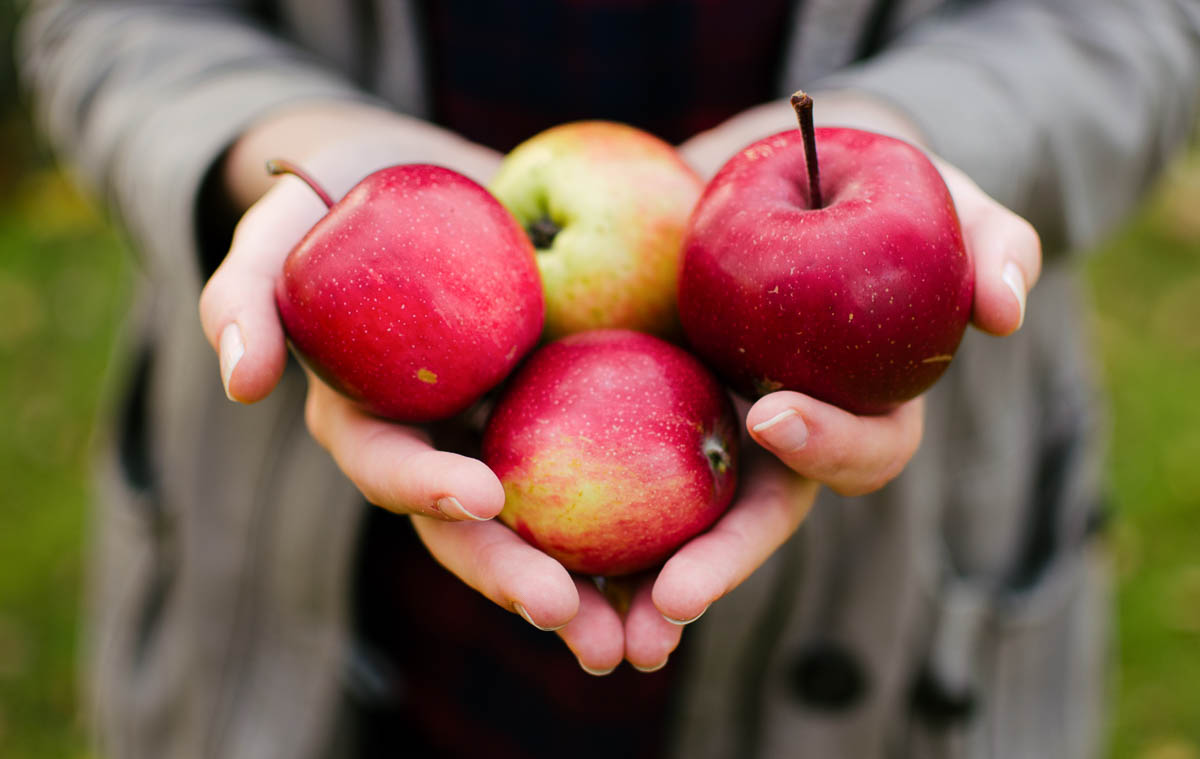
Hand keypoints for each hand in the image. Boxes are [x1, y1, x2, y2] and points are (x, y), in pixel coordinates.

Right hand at [197, 103, 624, 670]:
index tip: (482, 494)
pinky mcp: (566, 415)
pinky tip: (688, 556)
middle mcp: (439, 445)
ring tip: (636, 635)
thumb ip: (245, 292)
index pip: (389, 466)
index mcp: (371, 420)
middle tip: (565, 614)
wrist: (431, 180)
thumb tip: (244, 384)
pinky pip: (604, 472)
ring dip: (584, 587)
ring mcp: (506, 434)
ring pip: (544, 527)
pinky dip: (640, 522)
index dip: (426, 486)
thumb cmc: (343, 196)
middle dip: (510, 575)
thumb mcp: (282, 225)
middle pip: (471, 528)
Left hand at [617, 95, 1042, 669]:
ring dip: (642, 581)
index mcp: (854, 408)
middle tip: (670, 599)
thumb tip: (1002, 314)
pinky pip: (608, 469)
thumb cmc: (872, 193)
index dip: (824, 443)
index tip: (770, 412)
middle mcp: (780, 437)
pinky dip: (577, 515)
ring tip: (600, 630)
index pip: (855, 451)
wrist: (776, 173)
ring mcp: (710, 427)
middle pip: (755, 519)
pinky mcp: (641, 403)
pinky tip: (523, 538)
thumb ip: (989, 246)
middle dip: (719, 565)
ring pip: (680, 523)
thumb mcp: (943, 204)